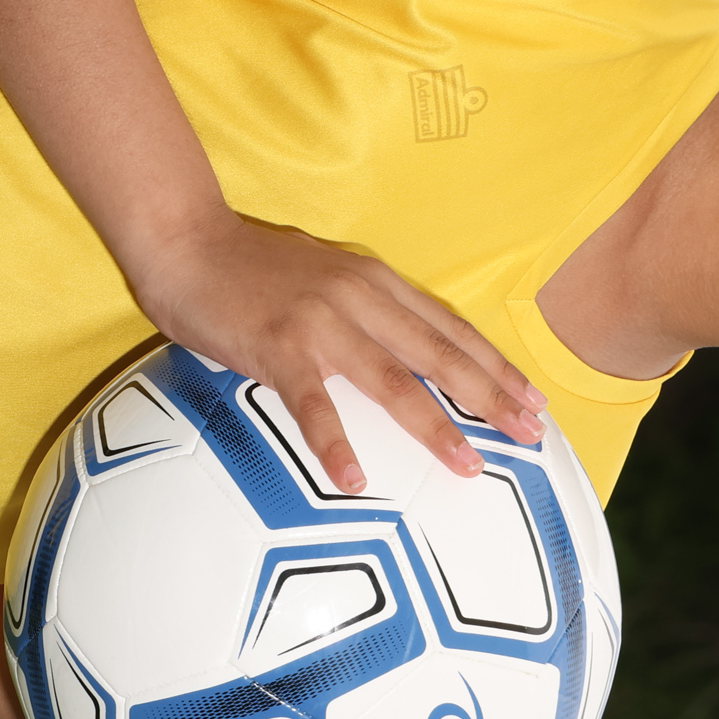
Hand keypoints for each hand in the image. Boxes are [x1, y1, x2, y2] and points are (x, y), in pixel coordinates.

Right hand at [131, 212, 547, 490]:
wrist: (185, 239)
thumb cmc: (249, 265)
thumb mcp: (325, 275)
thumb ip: (362, 305)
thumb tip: (396, 345)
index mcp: (374, 281)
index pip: (450, 327)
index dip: (495, 364)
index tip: (533, 398)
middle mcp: (359, 297)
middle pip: (439, 355)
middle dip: (490, 397)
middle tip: (529, 435)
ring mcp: (320, 322)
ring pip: (392, 381)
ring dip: (434, 426)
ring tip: (468, 465)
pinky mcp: (277, 346)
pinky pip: (313, 404)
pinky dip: (334, 443)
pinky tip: (352, 480)